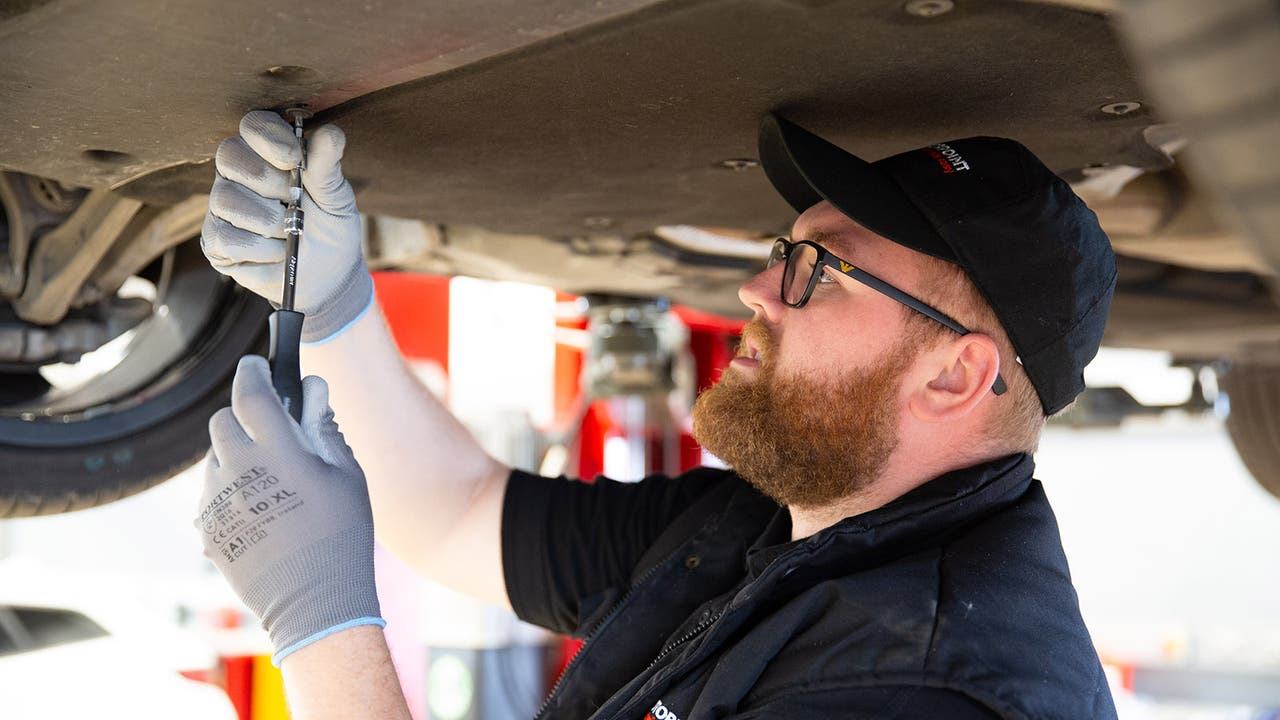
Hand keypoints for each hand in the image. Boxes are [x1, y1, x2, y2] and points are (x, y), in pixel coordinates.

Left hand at [196, 355, 383, 664]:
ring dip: (237, 456)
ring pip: (215, 458)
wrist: (315, 602)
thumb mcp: (346, 476)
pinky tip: (262, 512)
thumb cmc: (341, 535)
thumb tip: (313, 388)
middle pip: (222, 421)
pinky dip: (230, 490)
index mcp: (277, 452)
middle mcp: (238, 471)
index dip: (252, 372)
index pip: (250, 392)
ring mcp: (217, 501)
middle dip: (244, 418)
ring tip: (273, 484)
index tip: (257, 366)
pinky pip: (211, 493)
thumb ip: (324, 427)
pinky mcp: (208, 528)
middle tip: (275, 435)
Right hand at [201, 111, 373, 342]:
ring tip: (290, 233)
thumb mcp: (335, 197)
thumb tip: (331, 133)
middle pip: (231, 156)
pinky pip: (228, 238)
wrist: (326, 276)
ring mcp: (221, 206)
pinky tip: (276, 253)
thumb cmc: (329, 228)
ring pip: (228, 200)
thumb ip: (328, 166)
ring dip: (271, 223)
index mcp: (266, 152)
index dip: (271, 139)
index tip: (296, 160)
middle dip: (271, 184)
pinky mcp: (214, 240)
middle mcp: (237, 173)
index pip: (253, 125)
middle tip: (296, 203)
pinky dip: (262, 250)